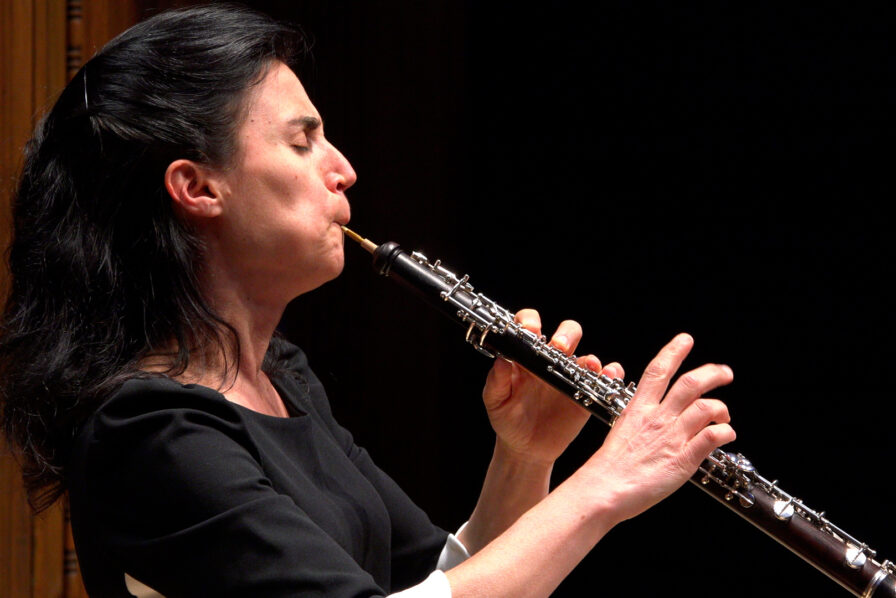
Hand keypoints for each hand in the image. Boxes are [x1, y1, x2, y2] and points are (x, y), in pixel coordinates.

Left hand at [481, 309, 623, 465]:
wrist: (526, 448)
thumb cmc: (507, 419)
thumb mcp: (495, 401)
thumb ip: (496, 380)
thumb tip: (501, 359)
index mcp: (526, 356)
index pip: (530, 324)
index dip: (531, 321)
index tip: (530, 330)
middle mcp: (551, 360)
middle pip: (567, 332)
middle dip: (566, 334)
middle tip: (559, 347)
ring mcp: (570, 376)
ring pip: (588, 355)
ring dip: (590, 357)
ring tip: (588, 366)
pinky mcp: (586, 394)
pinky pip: (604, 378)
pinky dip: (610, 373)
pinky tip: (606, 377)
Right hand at [584, 333, 734, 523]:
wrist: (604, 489)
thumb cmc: (609, 466)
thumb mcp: (621, 431)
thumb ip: (641, 421)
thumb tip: (656, 418)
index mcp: (638, 409)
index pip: (658, 370)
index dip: (673, 351)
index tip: (685, 339)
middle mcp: (657, 418)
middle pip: (690, 384)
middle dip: (712, 373)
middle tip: (725, 372)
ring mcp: (672, 437)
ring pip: (706, 408)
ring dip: (722, 408)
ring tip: (725, 415)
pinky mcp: (684, 459)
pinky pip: (713, 437)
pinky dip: (725, 433)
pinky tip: (726, 435)